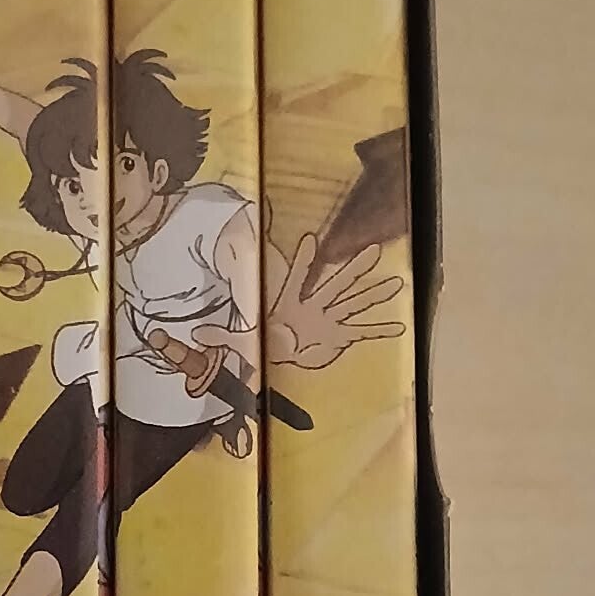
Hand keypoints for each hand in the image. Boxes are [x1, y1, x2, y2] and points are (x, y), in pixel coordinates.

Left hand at [195, 233, 404, 370]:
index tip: (312, 238)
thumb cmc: (264, 343)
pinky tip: (398, 327)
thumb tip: (196, 337)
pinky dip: (379, 331)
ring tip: (396, 283)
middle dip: (354, 269)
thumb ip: (222, 339)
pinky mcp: (338, 338)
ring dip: (374, 295)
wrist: (282, 357)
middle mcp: (315, 308)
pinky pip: (362, 333)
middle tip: (375, 249)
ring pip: (355, 304)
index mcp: (291, 305)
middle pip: (337, 285)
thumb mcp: (242, 343)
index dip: (305, 261)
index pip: (298, 279)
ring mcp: (329, 321)